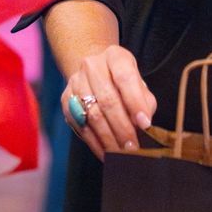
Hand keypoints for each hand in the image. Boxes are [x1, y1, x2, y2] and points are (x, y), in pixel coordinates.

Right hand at [61, 43, 157, 160]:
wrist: (94, 70)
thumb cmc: (122, 82)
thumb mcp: (138, 84)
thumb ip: (144, 102)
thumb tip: (144, 125)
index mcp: (115, 57)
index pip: (125, 78)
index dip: (135, 102)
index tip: (145, 124)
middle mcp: (92, 66)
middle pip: (107, 99)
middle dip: (122, 127)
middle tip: (133, 147)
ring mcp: (76, 82)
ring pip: (92, 114)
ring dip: (109, 138)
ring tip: (122, 154)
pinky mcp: (66, 100)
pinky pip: (81, 125)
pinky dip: (95, 143)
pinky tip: (106, 153)